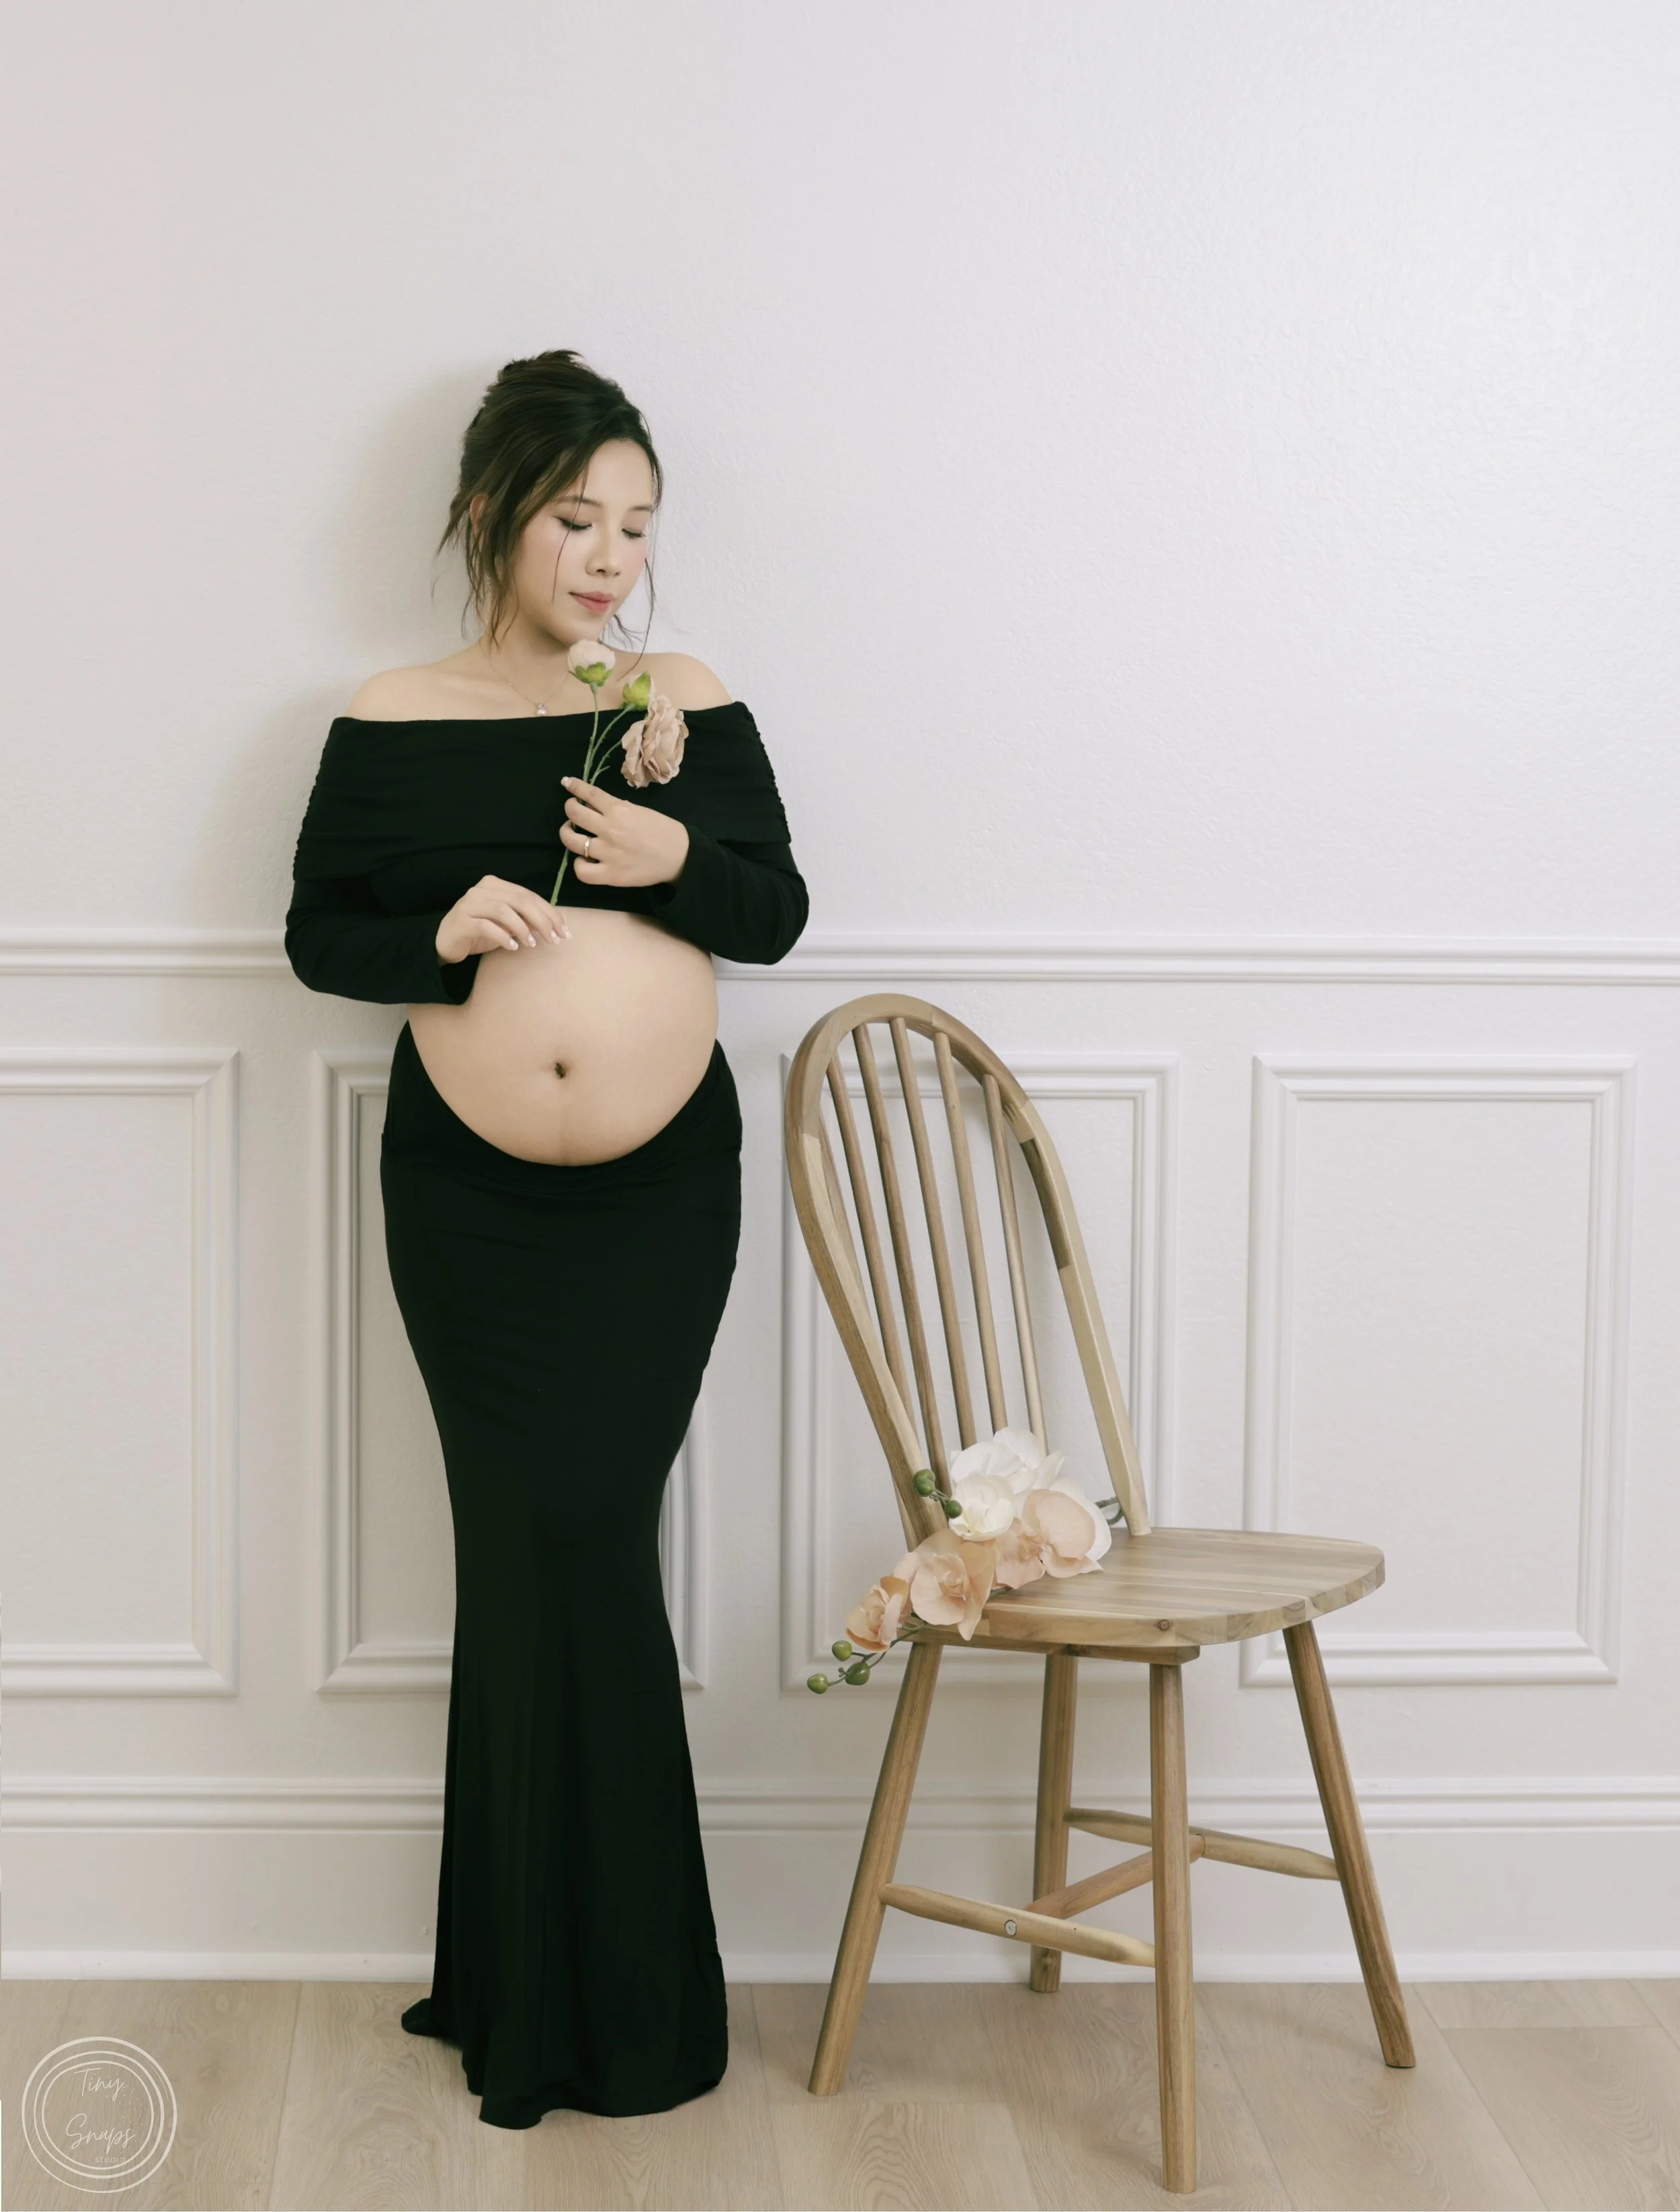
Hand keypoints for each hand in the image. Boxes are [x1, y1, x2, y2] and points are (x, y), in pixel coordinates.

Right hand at [436, 874, 567, 962]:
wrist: (445, 941)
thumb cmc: (479, 931)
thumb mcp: (506, 924)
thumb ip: (526, 919)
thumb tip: (555, 924)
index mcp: (495, 885)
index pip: (528, 895)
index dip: (549, 912)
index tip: (564, 930)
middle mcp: (481, 890)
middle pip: (520, 901)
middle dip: (542, 920)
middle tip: (554, 939)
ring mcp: (469, 904)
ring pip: (504, 911)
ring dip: (522, 928)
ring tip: (531, 944)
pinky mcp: (461, 921)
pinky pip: (486, 926)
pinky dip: (502, 936)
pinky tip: (512, 947)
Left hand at [560, 775, 689, 885]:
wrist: (680, 857)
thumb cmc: (663, 831)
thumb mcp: (641, 811)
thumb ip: (618, 808)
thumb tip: (597, 807)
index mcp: (619, 810)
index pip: (589, 793)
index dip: (574, 786)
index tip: (567, 783)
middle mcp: (609, 829)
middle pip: (574, 813)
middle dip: (570, 808)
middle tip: (573, 811)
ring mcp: (607, 853)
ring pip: (571, 841)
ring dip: (567, 833)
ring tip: (572, 833)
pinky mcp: (610, 874)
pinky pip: (582, 870)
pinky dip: (578, 864)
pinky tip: (583, 859)